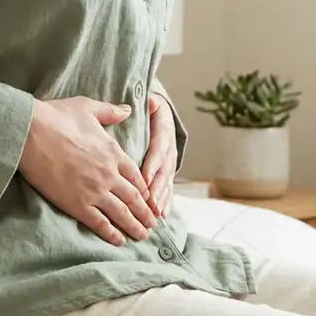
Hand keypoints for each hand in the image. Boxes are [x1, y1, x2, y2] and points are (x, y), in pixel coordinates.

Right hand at [17, 97, 156, 245]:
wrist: (30, 132)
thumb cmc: (57, 116)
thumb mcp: (88, 107)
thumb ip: (110, 111)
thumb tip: (128, 109)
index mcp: (114, 153)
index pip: (137, 177)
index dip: (145, 191)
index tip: (150, 200)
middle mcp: (109, 175)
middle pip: (134, 199)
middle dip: (145, 213)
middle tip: (152, 225)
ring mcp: (94, 191)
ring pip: (121, 213)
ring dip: (134, 226)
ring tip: (142, 236)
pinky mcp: (76, 203)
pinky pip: (99, 222)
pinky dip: (111, 233)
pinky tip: (119, 241)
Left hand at [141, 92, 177, 217]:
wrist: (159, 113)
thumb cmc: (148, 108)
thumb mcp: (149, 101)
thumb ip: (149, 103)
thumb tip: (150, 101)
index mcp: (164, 130)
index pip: (158, 149)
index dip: (153, 164)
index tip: (145, 178)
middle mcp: (170, 148)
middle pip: (164, 170)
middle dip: (157, 187)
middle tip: (149, 203)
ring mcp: (170, 162)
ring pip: (167, 181)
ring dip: (161, 197)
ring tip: (155, 212)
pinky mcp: (168, 172)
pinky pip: (168, 188)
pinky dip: (167, 201)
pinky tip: (164, 214)